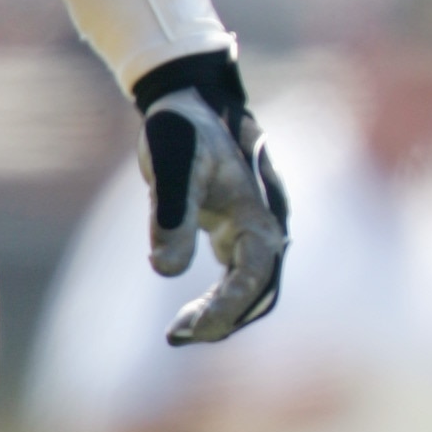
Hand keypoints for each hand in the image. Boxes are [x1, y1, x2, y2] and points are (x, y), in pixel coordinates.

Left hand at [133, 50, 288, 344]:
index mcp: (259, 213)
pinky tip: (191, 310)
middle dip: (226, 319)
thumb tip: (166, 270)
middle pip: (261, 290)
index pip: (253, 275)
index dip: (226, 307)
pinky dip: (222, 298)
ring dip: (225, 314)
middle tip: (177, 336)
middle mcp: (266, 224)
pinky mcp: (239, 227)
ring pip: (254, 287)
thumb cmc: (182, 127)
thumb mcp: (171, 165)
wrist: (191, 95)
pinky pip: (241, 275)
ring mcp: (256, 227)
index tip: (188, 329)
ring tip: (179, 331)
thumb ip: (171, 214)